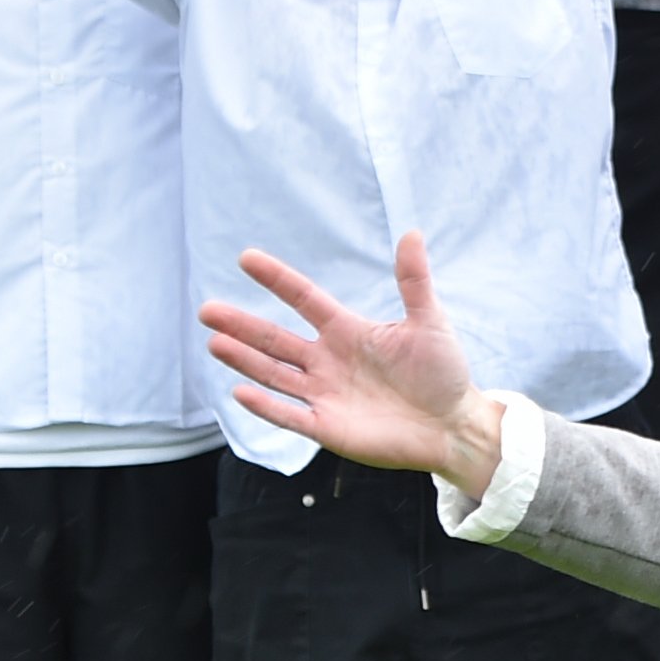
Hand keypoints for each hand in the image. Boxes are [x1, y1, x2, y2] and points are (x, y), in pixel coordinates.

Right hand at [207, 235, 515, 494]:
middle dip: (241, 325)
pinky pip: (290, 415)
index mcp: (348, 331)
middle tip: (207, 310)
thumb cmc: (443, 373)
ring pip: (274, 374)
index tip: (246, 258)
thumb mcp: (429, 322)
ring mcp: (324, 394)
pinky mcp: (328, 427)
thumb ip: (414, 281)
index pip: (304, 299)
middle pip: (275, 339)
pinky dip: (266, 406)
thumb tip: (411, 233)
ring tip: (214, 341)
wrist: (453, 425)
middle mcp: (328, 361)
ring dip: (244, 360)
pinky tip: (240, 391)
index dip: (277, 280)